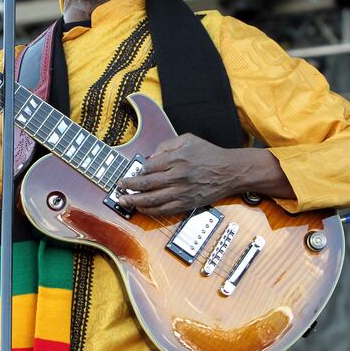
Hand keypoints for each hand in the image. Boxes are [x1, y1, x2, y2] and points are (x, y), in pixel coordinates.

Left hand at [116, 133, 243, 214]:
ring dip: (134, 201)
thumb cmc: (209, 154)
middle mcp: (178, 176)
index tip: (131, 172)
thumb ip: (167, 144)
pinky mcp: (186, 204)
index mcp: (177, 159)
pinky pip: (164, 211)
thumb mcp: (188, 139)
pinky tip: (141, 209)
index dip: (137, 171)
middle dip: (129, 186)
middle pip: (146, 184)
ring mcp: (181, 192)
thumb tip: (151, 156)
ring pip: (152, 200)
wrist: (230, 172)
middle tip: (119, 187)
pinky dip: (150, 211)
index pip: (149, 166)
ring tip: (123, 200)